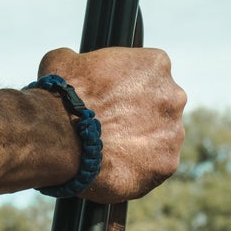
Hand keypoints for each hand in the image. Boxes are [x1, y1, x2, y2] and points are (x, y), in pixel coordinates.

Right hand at [34, 46, 185, 202]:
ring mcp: (173, 132)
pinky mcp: (166, 165)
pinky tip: (115, 169)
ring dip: (141, 145)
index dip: (128, 90)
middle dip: (140, 117)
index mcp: (155, 64)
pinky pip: (155, 168)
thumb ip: (81, 61)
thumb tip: (75, 71)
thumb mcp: (64, 60)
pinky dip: (138, 170)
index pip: (150, 75)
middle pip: (161, 108)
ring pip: (161, 140)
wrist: (58, 137)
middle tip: (112, 128)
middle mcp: (173, 95)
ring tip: (111, 152)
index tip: (112, 102)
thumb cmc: (60, 96)